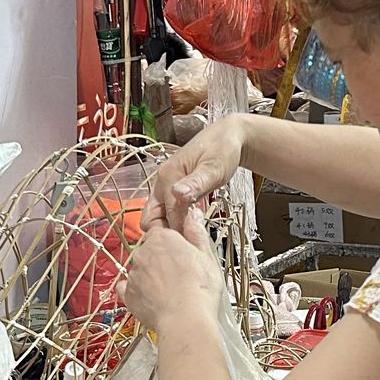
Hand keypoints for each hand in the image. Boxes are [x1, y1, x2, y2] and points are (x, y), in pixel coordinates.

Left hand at [123, 206, 223, 332]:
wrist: (185, 320)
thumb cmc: (200, 288)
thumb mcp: (206, 256)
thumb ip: (196, 232)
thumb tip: (193, 214)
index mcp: (162, 238)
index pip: (161, 231)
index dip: (172, 242)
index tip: (181, 252)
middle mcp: (143, 252)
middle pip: (150, 250)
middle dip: (162, 259)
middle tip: (180, 274)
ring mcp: (133, 274)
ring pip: (141, 270)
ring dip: (151, 276)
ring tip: (170, 292)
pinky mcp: (128, 294)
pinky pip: (128, 289)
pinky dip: (137, 292)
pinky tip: (151, 299)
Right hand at [142, 117, 246, 232]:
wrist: (228, 136)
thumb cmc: (224, 150)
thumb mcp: (213, 168)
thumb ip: (196, 183)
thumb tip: (177, 194)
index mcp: (168, 176)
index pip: (168, 214)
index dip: (180, 231)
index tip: (195, 242)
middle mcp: (161, 180)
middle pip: (150, 217)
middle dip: (166, 232)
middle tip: (190, 241)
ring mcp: (165, 185)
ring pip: (157, 214)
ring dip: (169, 227)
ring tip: (191, 234)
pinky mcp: (171, 188)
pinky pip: (166, 210)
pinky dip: (174, 220)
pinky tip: (191, 224)